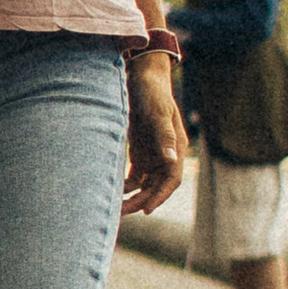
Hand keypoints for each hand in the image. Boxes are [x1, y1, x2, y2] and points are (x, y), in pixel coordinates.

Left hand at [123, 48, 186, 212]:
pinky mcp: (139, 152)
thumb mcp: (158, 113)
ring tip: (115, 208)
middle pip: (156, 186)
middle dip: (141, 200)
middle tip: (122, 212)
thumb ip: (164, 137)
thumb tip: (171, 160)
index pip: (171, 180)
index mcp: (176, 147)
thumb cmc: (152, 92)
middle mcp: (166, 155)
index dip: (160, 196)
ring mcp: (152, 154)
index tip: (146, 209)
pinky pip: (134, 176)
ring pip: (144, 184)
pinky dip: (125, 186)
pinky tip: (111, 192)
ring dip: (132, 197)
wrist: (141, 76)